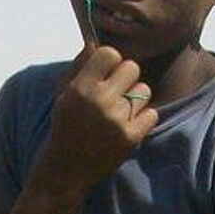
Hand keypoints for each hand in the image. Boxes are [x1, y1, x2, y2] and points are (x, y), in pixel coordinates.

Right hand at [40, 44, 156, 193]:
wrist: (66, 170)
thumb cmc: (65, 127)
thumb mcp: (63, 95)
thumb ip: (79, 68)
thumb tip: (95, 43)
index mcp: (81, 87)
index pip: (110, 53)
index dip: (111, 63)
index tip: (106, 75)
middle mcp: (99, 100)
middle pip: (132, 68)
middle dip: (126, 79)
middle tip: (115, 95)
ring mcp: (116, 119)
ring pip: (143, 91)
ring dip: (134, 100)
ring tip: (118, 114)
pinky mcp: (130, 137)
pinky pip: (151, 113)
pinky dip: (143, 120)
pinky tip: (127, 127)